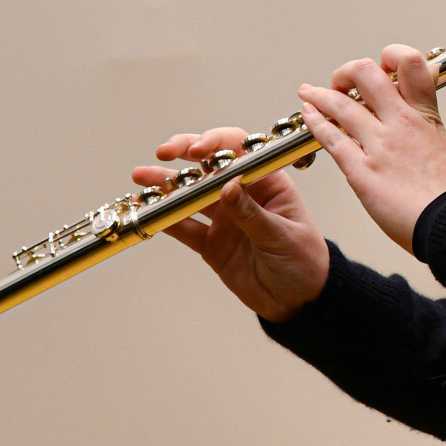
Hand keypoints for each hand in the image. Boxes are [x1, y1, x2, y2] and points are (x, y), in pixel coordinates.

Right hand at [133, 129, 330, 321]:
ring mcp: (224, 217)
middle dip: (184, 154)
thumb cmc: (303, 261)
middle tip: (163, 153)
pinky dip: (164, 219)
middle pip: (208, 165)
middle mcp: (242, 193)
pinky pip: (183, 227)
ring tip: (141, 177)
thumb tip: (228, 186)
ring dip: (165, 184)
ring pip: (190, 193)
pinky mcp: (210, 242)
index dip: (217, 143)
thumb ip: (252, 214)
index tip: (197, 150)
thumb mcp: (282, 236)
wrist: (298, 302)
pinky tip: (147, 210)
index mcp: (268, 182)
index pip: (240, 150)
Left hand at [300, 46, 445, 255]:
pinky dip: (315, 122)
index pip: (409, 61)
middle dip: (347, 73)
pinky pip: (331, 137)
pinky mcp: (362, 170)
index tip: (381, 67)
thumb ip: (425, 111)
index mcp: (424, 113)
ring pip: (341, 103)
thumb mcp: (441, 138)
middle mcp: (401, 122)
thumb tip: (427, 84)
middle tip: (341, 83)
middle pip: (366, 73)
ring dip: (319, 95)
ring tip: (309, 93)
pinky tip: (308, 116)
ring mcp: (380, 144)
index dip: (390, 56)